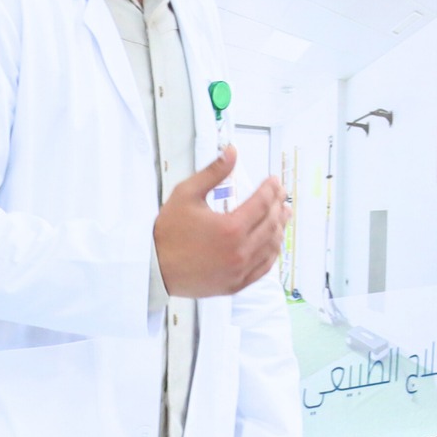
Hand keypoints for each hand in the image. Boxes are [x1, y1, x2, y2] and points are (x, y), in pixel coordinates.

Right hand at [153, 146, 286, 297]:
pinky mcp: (235, 284)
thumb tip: (232, 151)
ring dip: (280, 227)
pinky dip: (272, 252)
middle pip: (271, 223)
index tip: (274, 181)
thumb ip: (213, 172)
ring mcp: (239, 270)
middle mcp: (240, 251)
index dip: (271, 189)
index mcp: (230, 228)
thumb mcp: (186, 194)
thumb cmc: (167, 232)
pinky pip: (264, 267)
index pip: (262, 203)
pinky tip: (274, 242)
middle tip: (281, 194)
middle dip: (278, 205)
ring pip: (271, 246)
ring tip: (283, 214)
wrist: (152, 268)